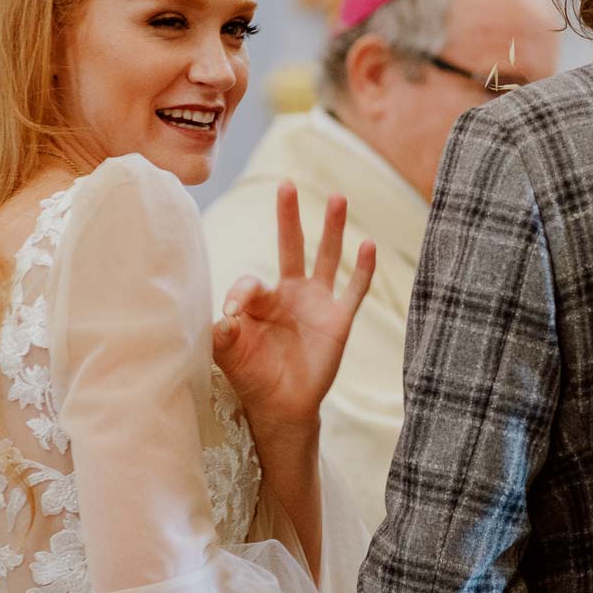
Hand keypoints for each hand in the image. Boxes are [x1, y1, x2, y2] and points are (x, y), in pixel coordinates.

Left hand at [212, 181, 376, 438]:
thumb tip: (225, 315)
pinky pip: (355, 290)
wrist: (282, 407)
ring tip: (337, 197)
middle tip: (286, 184)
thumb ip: (223, 334)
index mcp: (261, 299)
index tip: (231, 314)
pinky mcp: (339, 319)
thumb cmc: (253, 376)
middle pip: (291, 246)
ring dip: (332, 228)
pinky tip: (369, 245)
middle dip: (289, 216)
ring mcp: (317, 303)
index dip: (241, 293)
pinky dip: (364, 269)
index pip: (251, 282)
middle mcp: (290, 293)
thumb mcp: (229, 354)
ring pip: (326, 257)